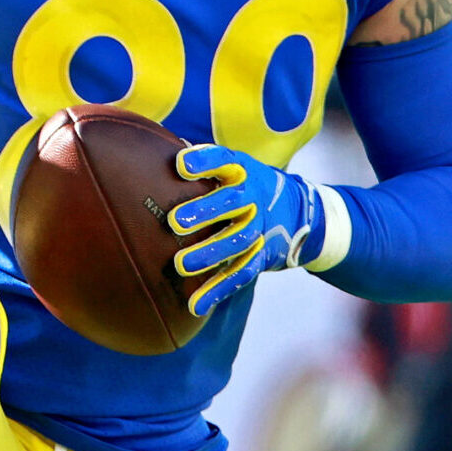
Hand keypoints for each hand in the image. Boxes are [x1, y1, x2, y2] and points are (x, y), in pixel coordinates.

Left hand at [166, 143, 325, 317]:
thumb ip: (199, 163)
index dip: (205, 160)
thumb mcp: (231, 168)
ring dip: (209, 254)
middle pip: (232, 202)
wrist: (299, 212)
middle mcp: (254, 197)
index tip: (181, 164)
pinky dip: (219, 289)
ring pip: (237, 241)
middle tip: (174, 222)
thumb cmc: (243, 186)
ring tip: (180, 265)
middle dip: (205, 211)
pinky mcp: (262, 255)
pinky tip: (196, 304)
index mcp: (242, 171)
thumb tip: (151, 146)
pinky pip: (241, 273)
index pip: (224, 160)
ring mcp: (260, 227)